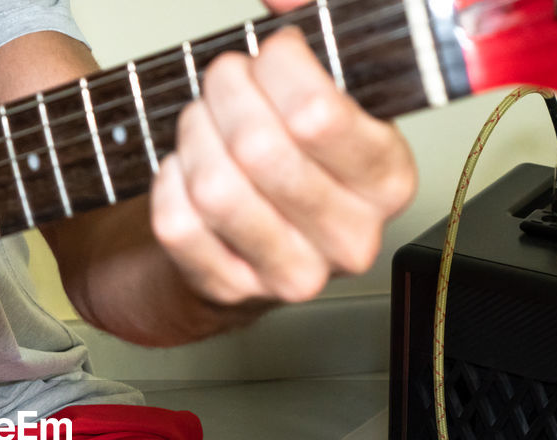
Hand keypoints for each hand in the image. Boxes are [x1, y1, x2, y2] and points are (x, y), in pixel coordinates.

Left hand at [150, 0, 416, 306]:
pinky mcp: (231, 291)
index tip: (273, 53)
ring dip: (195, 137)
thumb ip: (310, 31)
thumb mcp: (323, 88)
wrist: (260, 241)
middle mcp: (349, 238)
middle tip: (225, 81)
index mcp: (387, 179)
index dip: (279, 68)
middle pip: (259, 149)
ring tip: (203, 123)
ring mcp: (291, 274)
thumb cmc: (296, 155)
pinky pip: (178, 223)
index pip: (318, 116)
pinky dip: (169, 183)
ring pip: (214, 188)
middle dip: (227, 95)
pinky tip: (187, 170)